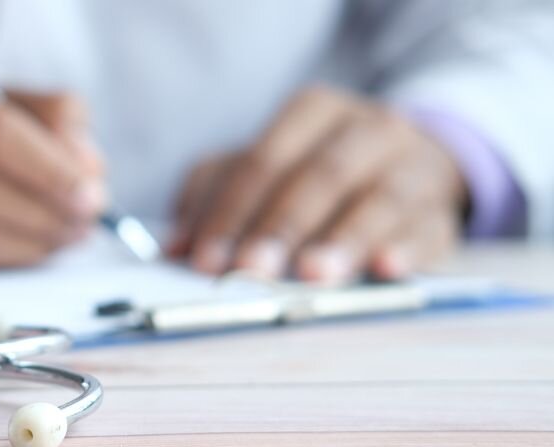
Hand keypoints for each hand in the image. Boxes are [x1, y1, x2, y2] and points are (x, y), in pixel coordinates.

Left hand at [171, 86, 466, 282]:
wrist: (414, 164)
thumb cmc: (318, 171)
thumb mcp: (266, 168)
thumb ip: (216, 196)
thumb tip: (174, 248)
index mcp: (313, 112)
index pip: (264, 160)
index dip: (231, 211)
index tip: (205, 259)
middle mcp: (367, 129)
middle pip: (319, 176)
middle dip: (280, 227)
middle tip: (250, 272)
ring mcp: (413, 167)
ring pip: (378, 199)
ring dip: (343, 240)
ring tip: (313, 276)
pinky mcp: (442, 210)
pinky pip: (428, 227)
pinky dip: (407, 248)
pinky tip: (386, 269)